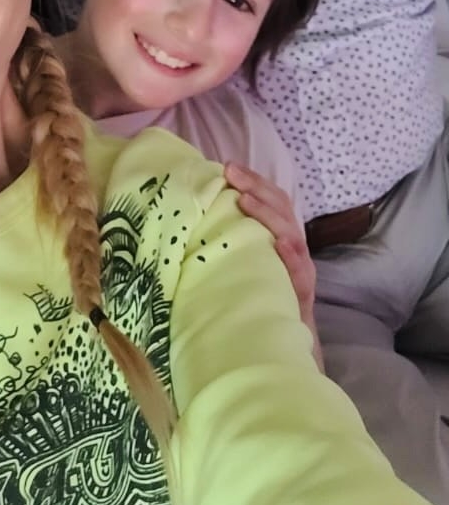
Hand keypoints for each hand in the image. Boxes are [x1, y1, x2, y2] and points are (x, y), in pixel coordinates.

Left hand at [224, 162, 315, 325]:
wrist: (282, 338)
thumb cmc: (259, 291)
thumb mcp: (248, 258)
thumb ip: (236, 235)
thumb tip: (201, 210)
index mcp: (281, 234)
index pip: (273, 198)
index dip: (254, 179)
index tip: (229, 166)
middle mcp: (294, 246)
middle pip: (281, 208)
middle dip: (257, 187)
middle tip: (231, 173)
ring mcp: (301, 268)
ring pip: (291, 233)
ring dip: (268, 214)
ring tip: (246, 200)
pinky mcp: (302, 292)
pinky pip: (300, 272)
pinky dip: (291, 256)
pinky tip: (281, 244)